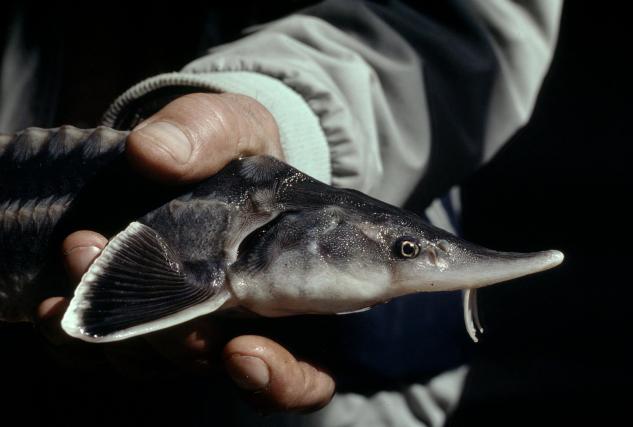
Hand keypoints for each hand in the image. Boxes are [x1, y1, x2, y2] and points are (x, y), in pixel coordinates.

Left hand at [36, 93, 334, 411]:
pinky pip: (108, 350)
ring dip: (115, 328)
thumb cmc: (234, 147)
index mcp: (289, 295)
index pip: (306, 372)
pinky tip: (55, 299)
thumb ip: (207, 135)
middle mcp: (237, 323)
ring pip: (152, 362)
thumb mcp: (233, 126)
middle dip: (167, 334)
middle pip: (209, 364)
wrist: (192, 153)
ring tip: (82, 256)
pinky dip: (79, 336)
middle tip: (131, 271)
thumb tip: (151, 154)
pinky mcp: (133, 317)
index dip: (282, 381)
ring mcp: (181, 324)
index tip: (242, 351)